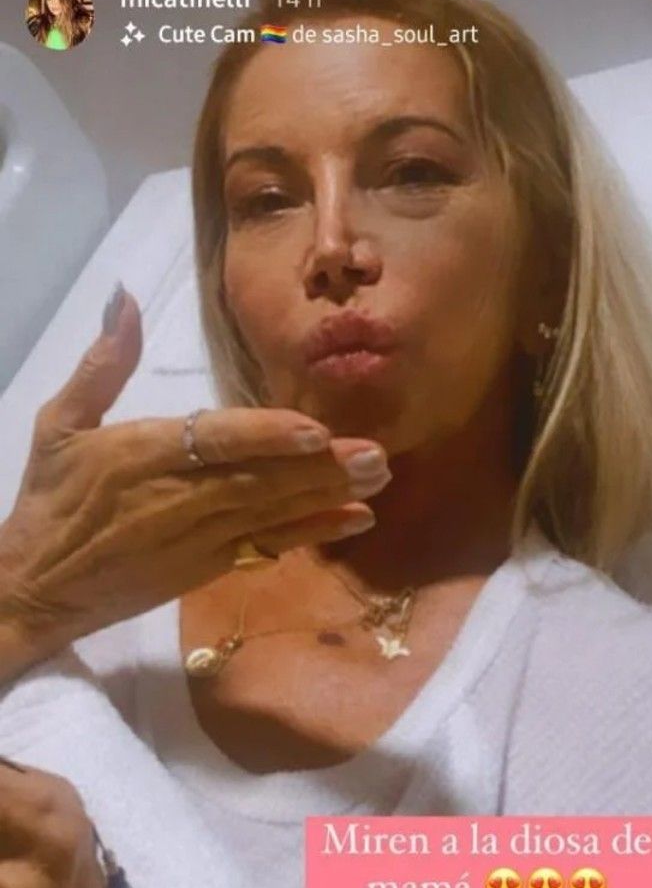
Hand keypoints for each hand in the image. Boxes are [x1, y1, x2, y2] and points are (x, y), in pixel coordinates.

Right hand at [0, 286, 390, 656]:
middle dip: (319, 469)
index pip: (211, 442)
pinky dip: (311, 533)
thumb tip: (123, 298)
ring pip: (270, 513)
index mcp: (138, 456)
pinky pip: (268, 547)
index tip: (314, 430)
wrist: (37, 588)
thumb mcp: (58, 426)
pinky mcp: (208, 568)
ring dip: (327, 496)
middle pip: (257, 481)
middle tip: (376, 454)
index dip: (264, 438)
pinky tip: (355, 519)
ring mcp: (196, 540)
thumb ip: (102, 366)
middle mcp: (174, 500)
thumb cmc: (50, 502)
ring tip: (378, 478)